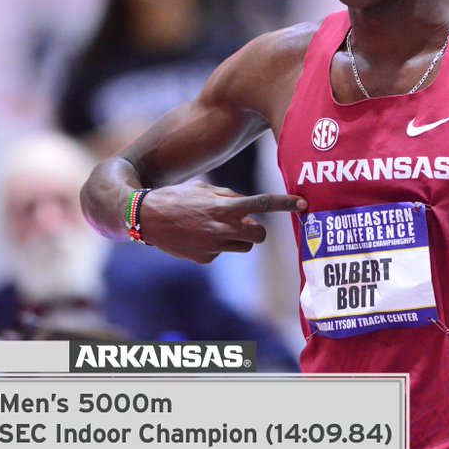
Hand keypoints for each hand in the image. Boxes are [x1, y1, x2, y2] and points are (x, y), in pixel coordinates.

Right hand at [137, 182, 306, 262]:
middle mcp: (222, 229)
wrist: (145, 218)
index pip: (262, 204)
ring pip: (243, 245)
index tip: (303, 203)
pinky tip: (197, 236)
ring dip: (237, 237)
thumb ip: (229, 197)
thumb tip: (247, 208)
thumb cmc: (176, 198)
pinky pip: (222, 252)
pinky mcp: (205, 259)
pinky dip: (216, 245)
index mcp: (223, 207)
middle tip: (243, 221)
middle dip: (255, 228)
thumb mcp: (204, 189)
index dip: (285, 204)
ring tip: (214, 226)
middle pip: (258, 233)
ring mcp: (214, 247)